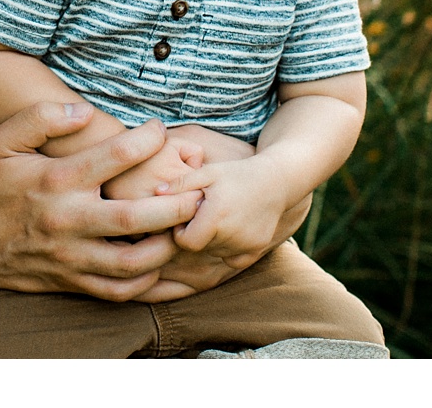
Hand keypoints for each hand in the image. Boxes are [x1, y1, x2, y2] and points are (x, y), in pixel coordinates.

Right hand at [0, 103, 203, 300]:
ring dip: (168, 247)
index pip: (116, 156)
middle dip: (176, 204)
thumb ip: (41, 116)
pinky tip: (163, 261)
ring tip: (189, 228)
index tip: (161, 129)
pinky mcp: (75, 282)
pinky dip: (148, 282)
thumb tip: (85, 110)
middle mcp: (69, 221)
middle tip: (201, 190)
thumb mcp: (5, 141)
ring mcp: (73, 256)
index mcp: (58, 180)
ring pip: (133, 262)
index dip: (149, 139)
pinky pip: (120, 291)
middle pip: (135, 217)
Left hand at [164, 157, 293, 262]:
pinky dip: (228, 248)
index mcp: (216, 216)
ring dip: (211, 241)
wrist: (277, 181)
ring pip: (215, 253)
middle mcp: (232, 235)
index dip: (181, 231)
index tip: (186, 216)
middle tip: (203, 214)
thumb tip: (154, 192)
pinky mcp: (256, 250)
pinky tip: (232, 228)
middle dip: (196, 234)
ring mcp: (246, 245)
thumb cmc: (237, 173)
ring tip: (219, 218)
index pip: (185, 241)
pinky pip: (231, 259)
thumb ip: (180, 184)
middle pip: (200, 248)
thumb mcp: (208, 172)